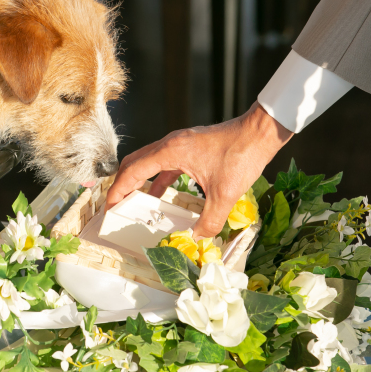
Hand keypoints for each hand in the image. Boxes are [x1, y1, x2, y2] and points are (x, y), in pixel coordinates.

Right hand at [105, 103, 292, 236]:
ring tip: (133, 201)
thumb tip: (198, 238)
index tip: (110, 205)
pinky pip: (165, 164)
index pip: (134, 170)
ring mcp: (180, 144)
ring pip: (149, 162)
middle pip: (135, 162)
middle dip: (123, 183)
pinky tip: (161, 194)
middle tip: (116, 204)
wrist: (260, 133)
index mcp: (171, 151)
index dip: (119, 189)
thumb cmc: (241, 155)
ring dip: (139, 180)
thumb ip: (210, 220)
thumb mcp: (224, 194)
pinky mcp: (190, 147)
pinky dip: (158, 179)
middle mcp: (171, 144)